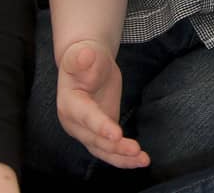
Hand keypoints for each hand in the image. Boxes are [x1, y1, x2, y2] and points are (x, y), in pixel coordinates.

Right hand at [56, 39, 149, 169]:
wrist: (88, 64)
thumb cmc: (86, 58)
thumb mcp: (83, 54)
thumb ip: (84, 58)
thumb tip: (85, 55)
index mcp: (69, 104)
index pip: (86, 117)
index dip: (100, 126)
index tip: (116, 134)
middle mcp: (75, 123)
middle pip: (95, 139)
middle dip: (115, 146)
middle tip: (136, 151)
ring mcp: (87, 131)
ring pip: (103, 150)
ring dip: (122, 158)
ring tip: (143, 160)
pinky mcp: (99, 134)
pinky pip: (110, 150)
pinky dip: (124, 158)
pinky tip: (140, 160)